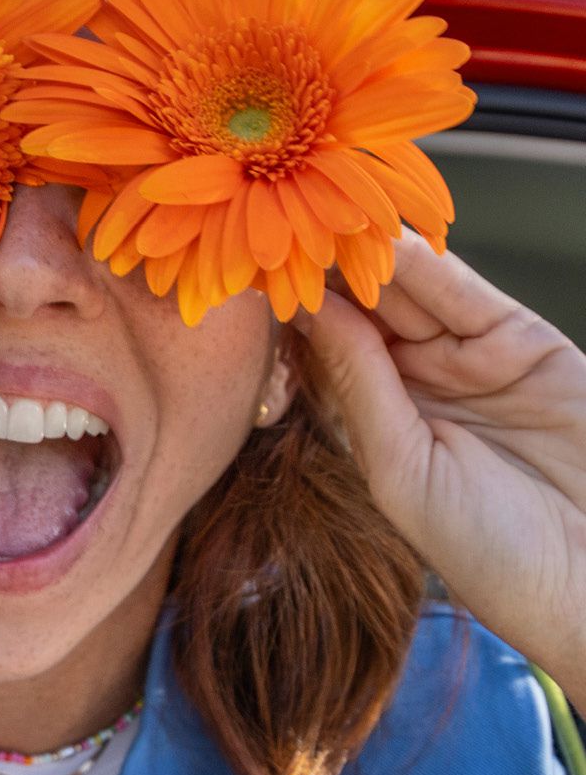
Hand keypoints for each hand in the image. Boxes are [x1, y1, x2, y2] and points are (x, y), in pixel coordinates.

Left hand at [295, 229, 585, 714]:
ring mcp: (469, 364)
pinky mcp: (520, 343)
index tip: (253, 276)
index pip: (328, 359)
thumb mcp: (405, 473)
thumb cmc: (493, 554)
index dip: (296, 317)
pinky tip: (388, 238)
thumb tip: (312, 316)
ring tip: (324, 220)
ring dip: (369, 259)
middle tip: (282, 230)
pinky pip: (465, 295)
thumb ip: (362, 389)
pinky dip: (429, 265)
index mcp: (380, 432)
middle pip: (364, 316)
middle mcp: (419, 391)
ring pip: (409, 297)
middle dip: (326, 275)